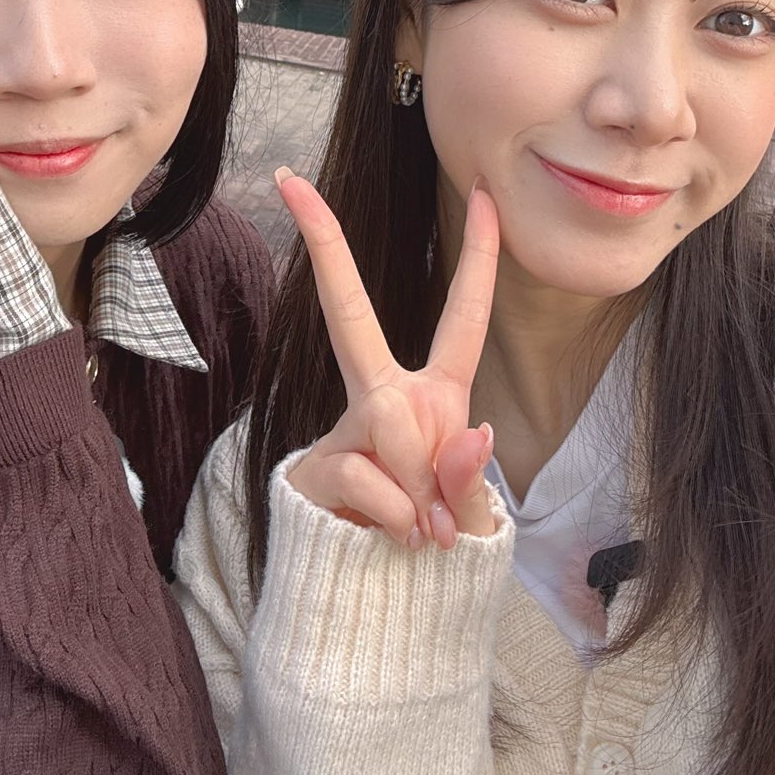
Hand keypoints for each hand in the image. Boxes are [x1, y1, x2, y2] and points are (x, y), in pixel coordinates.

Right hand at [278, 169, 499, 549]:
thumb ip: (472, 479)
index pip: (463, 317)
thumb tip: (471, 436)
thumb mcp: (472, 512)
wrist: (378, 592)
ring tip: (428, 533)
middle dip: (325, 248)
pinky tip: (396, 537)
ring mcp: (347, 430)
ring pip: (395, 431)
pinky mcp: (316, 469)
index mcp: (436, 392)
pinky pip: (373, 484)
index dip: (479, 257)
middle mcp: (387, 396)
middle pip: (351, 316)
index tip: (482, 192)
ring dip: (424, 494)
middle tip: (291, 181)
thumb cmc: (436, 535)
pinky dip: (400, 519)